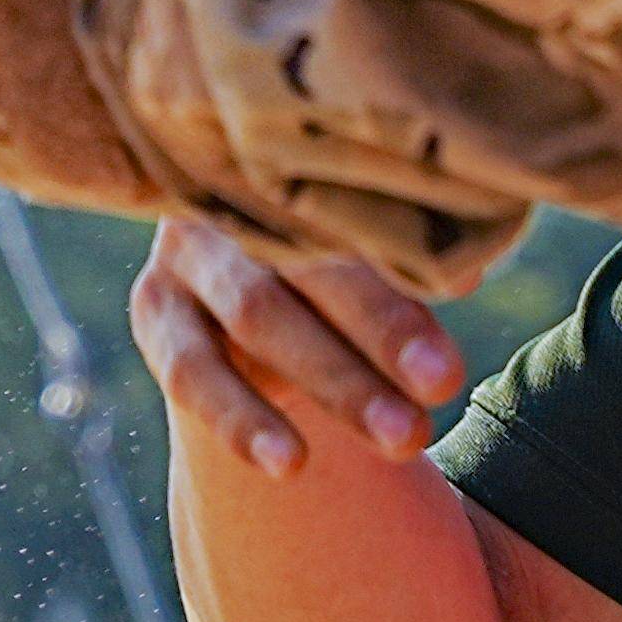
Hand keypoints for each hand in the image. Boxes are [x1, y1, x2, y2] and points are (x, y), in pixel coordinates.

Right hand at [126, 211, 464, 476]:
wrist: (242, 275)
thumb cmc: (329, 248)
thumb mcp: (361, 239)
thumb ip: (403, 251)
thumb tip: (464, 269)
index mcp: (291, 157)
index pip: (349, 204)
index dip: (406, 253)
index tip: (467, 297)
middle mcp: (233, 191)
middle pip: (305, 260)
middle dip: (380, 325)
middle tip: (444, 383)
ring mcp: (185, 250)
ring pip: (256, 314)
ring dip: (335, 379)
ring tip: (405, 439)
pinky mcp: (154, 309)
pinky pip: (191, 371)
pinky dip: (240, 420)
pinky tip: (289, 463)